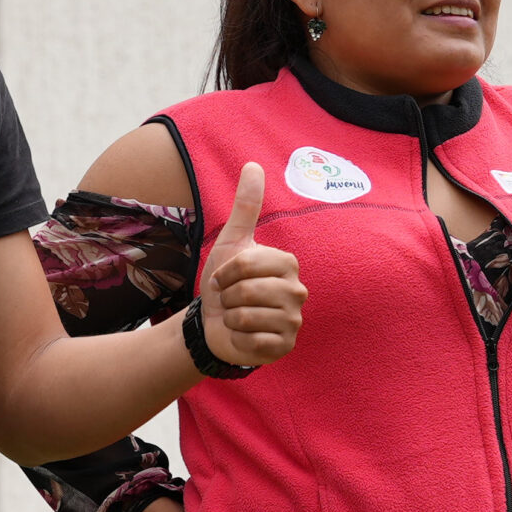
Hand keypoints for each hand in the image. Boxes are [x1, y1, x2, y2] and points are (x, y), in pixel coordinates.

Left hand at [199, 163, 306, 368]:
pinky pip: (253, 340)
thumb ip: (246, 206)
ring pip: (247, 316)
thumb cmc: (225, 282)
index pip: (248, 264)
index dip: (227, 272)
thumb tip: (252, 164)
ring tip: (235, 316)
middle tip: (230, 299)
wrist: (214, 324)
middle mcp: (298, 292)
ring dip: (230, 317)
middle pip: (248, 290)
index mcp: (288, 264)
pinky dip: (238, 338)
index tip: (225, 278)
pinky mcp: (285, 346)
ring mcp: (294, 321)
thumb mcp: (232, 242)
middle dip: (227, 296)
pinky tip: (242, 335)